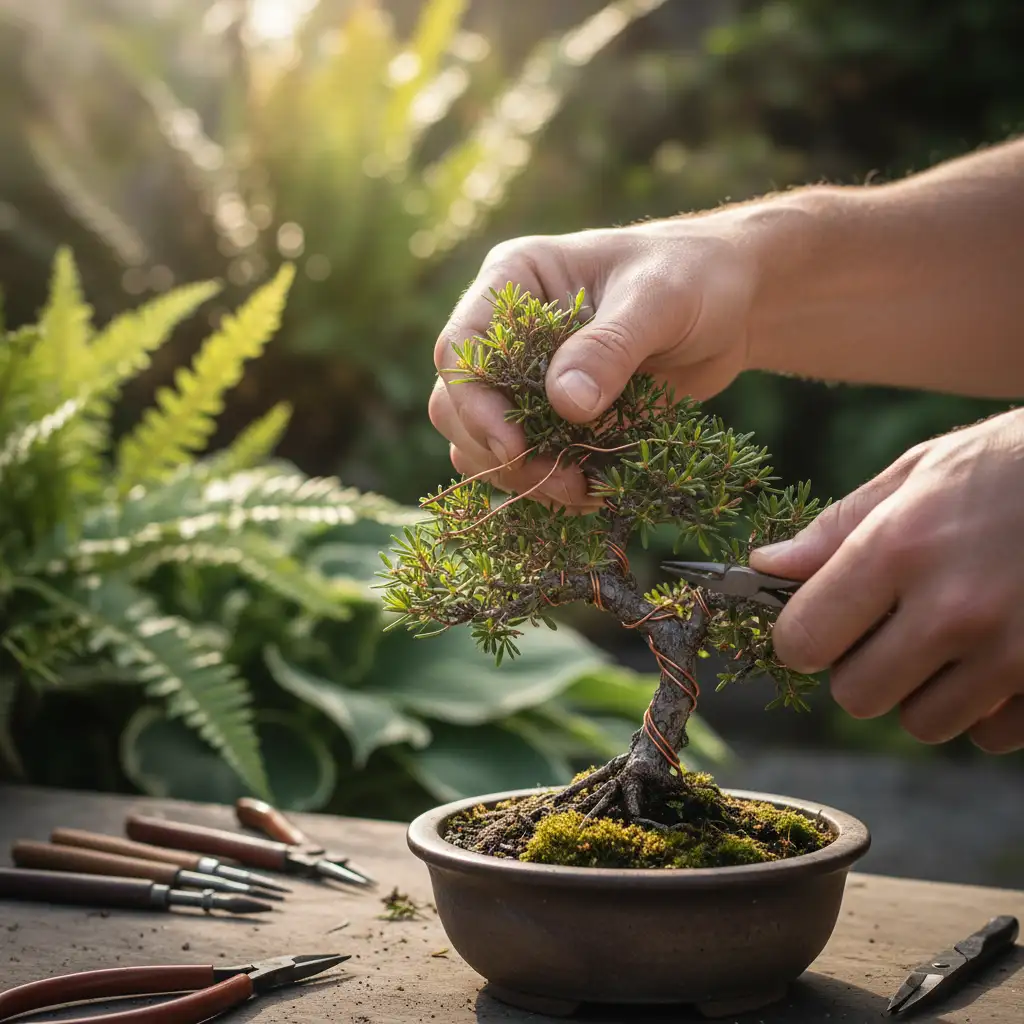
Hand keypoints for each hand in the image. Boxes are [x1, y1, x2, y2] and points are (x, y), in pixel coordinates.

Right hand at [430, 217, 761, 507]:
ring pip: (482, 444)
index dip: (474, 404)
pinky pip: (529, 463)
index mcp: (513, 283)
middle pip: (456, 406)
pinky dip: (550, 486)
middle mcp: (506, 334)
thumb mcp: (658, 300)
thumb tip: (566, 404)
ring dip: (522, 478)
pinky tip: (594, 492)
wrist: (733, 304)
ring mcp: (526, 380)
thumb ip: (610, 347)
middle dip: (497, 452)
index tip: (515, 447)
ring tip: (583, 491)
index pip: (460, 349)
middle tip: (560, 480)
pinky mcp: (554, 418)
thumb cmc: (694, 275)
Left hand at [751, 409, 1023, 752]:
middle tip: (888, 629)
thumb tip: (766, 565)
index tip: (817, 624)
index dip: (800, 636)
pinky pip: (990, 736)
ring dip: (921, 691)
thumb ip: (838, 527)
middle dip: (859, 668)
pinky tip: (998, 657)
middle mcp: (953, 610)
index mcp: (901, 548)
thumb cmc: (1013, 464)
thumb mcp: (920, 472)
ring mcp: (1014, 655)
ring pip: (921, 723)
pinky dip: (985, 709)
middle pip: (856, 695)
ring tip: (949, 638)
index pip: (804, 639)